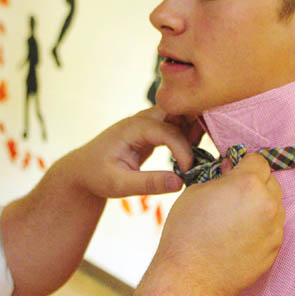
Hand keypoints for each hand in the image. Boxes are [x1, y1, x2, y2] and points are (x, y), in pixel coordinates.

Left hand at [59, 106, 196, 198]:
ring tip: (206, 151)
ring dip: (196, 127)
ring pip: (180, 114)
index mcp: (132, 128)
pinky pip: (177, 124)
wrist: (84, 170)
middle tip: (210, 148)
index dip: (183, 149)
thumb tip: (180, 183)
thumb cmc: (97, 176)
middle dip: (197, 125)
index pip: (167, 130)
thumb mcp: (119, 185)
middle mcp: (141, 119)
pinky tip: (197, 151)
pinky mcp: (153, 130)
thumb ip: (148, 184)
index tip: (189, 170)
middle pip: (178, 110)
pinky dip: (190, 133)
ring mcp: (148, 122)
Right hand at [150, 153, 284, 295]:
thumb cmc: (186, 232)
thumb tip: (231, 170)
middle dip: (254, 182)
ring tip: (234, 217)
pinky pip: (272, 229)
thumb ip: (220, 177)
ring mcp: (274, 229)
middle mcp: (267, 204)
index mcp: (247, 184)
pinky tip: (238, 235)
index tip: (231, 170)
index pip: (257, 160)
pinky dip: (260, 226)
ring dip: (259, 204)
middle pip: (270, 181)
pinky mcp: (274, 250)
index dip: (242, 163)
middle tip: (231, 193)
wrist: (191, 277)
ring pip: (274, 206)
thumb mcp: (196, 192)